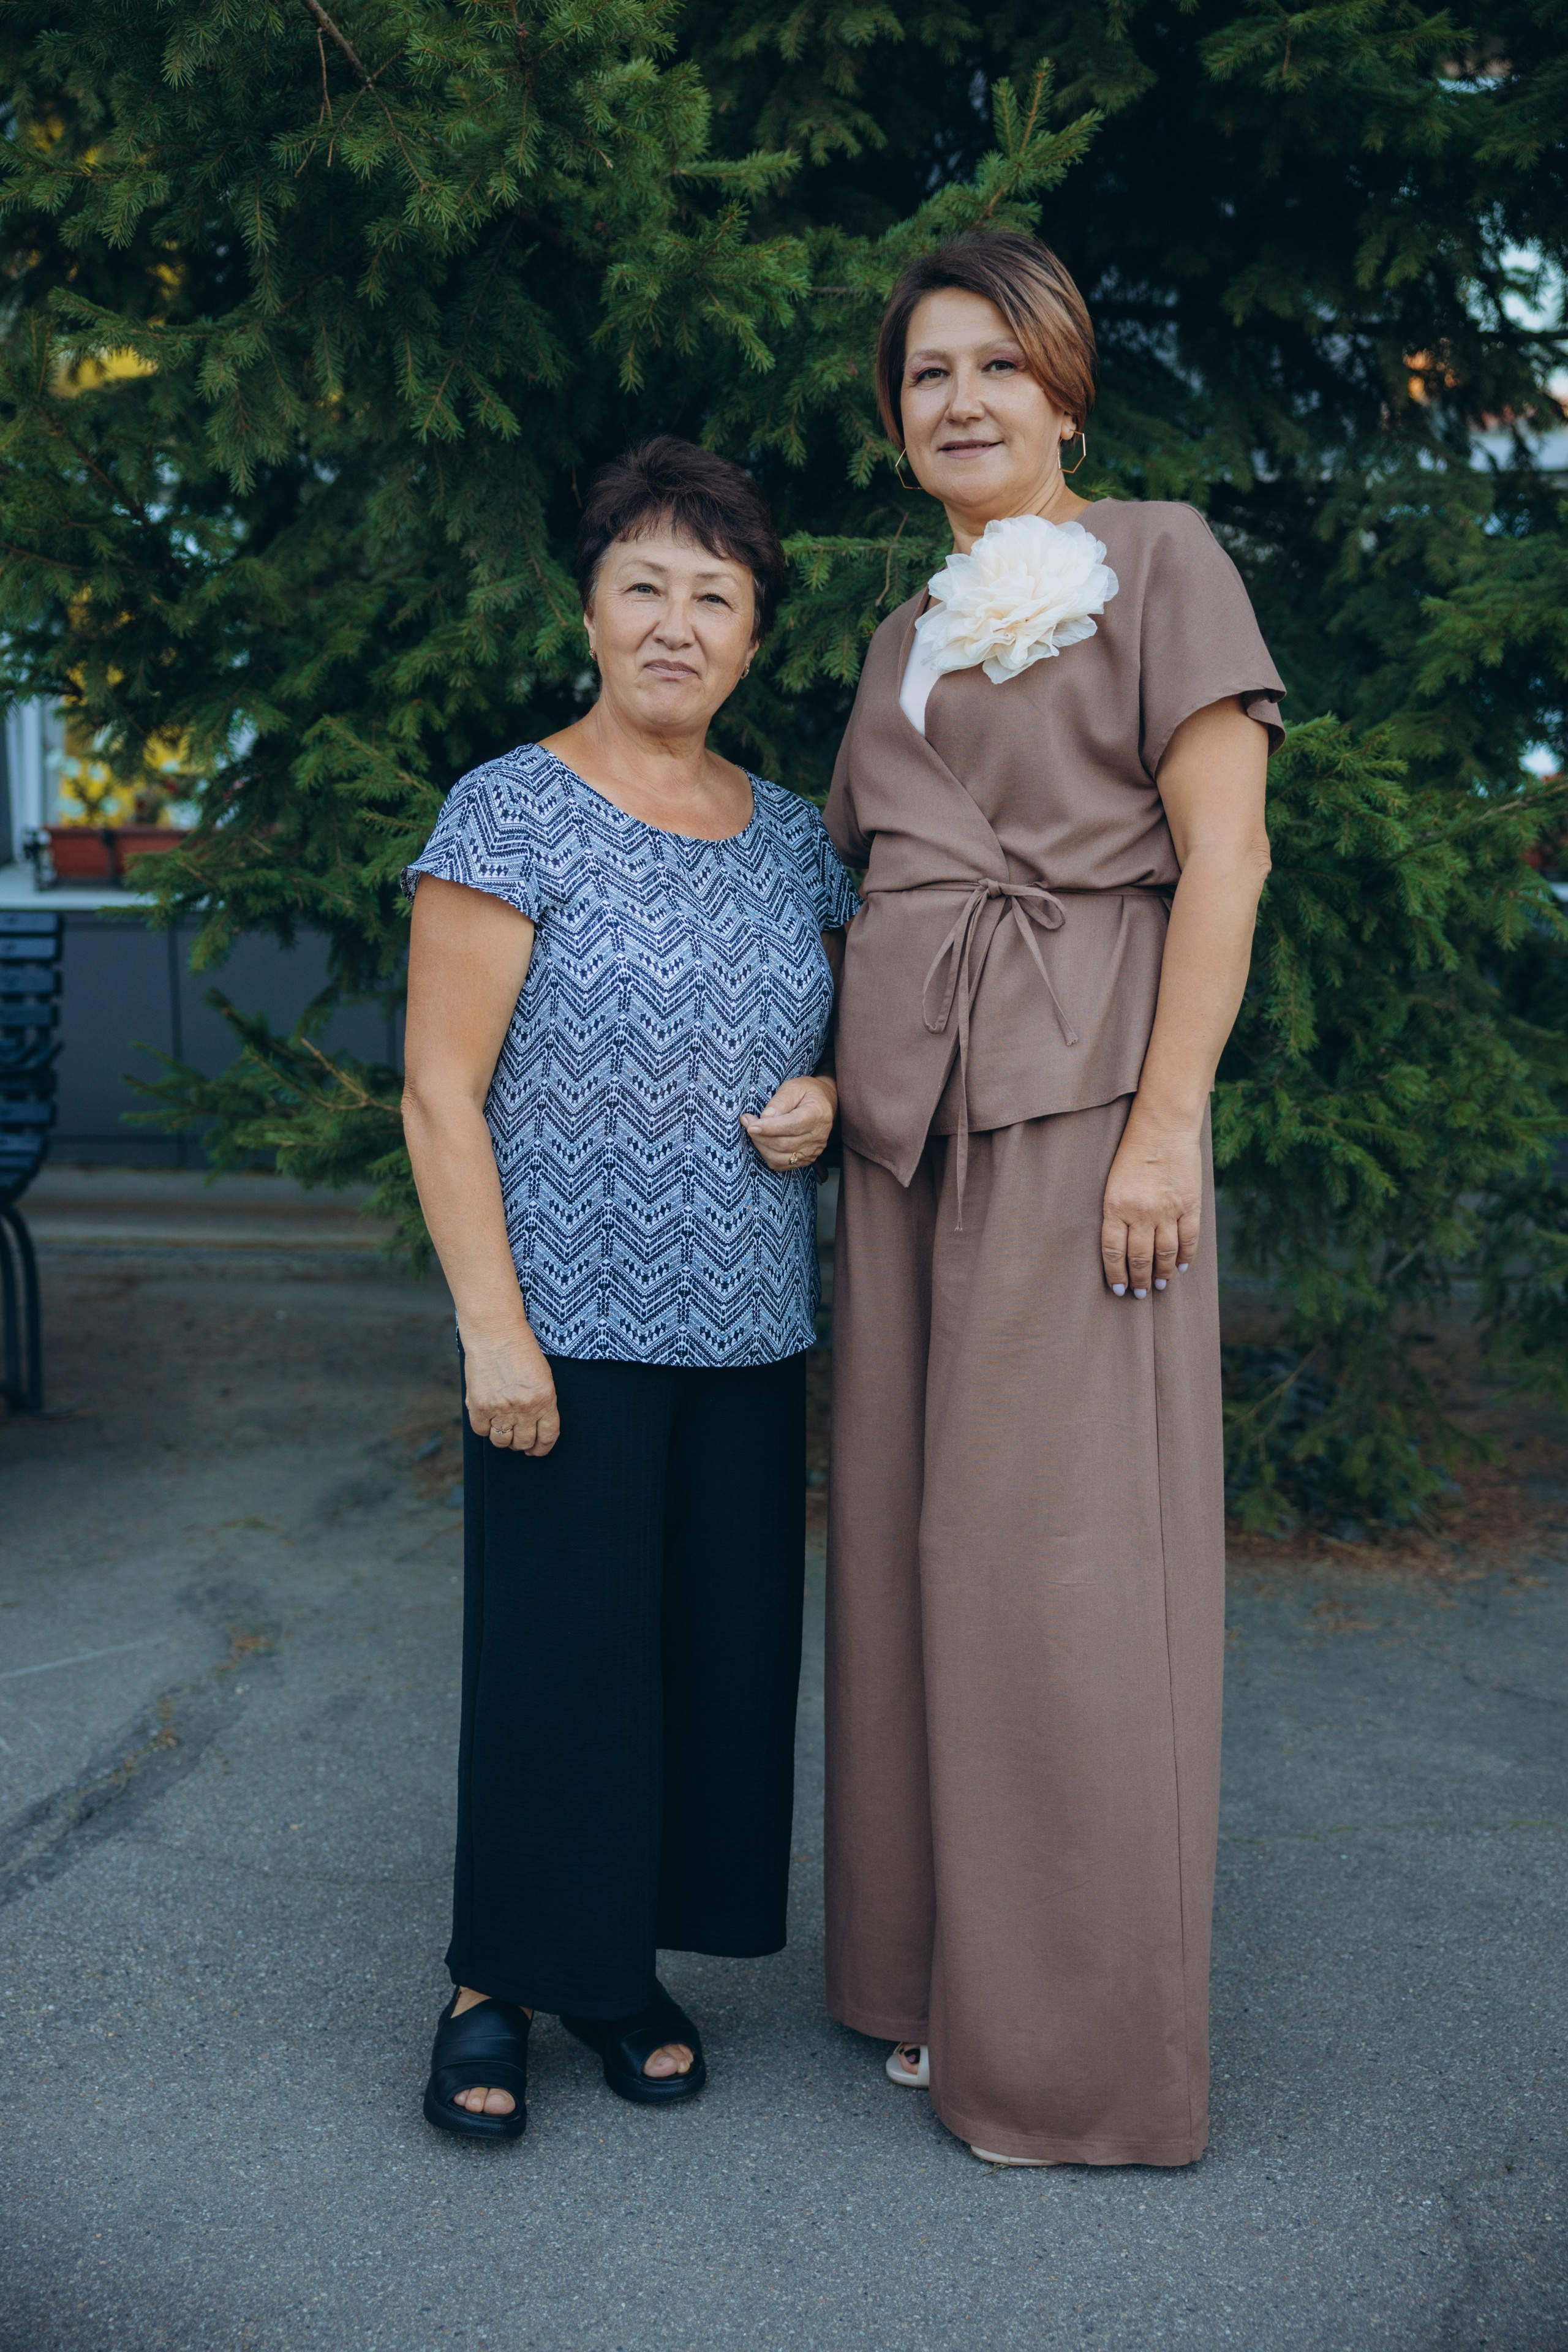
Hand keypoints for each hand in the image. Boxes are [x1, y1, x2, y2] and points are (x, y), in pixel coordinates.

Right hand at [461, 1327, 560, 1454]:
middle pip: (523, 1442)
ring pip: (502, 1441)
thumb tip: (534, 1429)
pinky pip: (482, 1430)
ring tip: (502, 1425)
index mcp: (545, 1400)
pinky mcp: (479, 1405)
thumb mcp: (543, 1377)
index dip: (542, 1448)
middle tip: (518, 1436)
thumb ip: (542, 1403)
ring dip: (503, 1437)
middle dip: (522, 1443)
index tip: (536, 1450)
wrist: (496, 1333)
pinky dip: (484, 1426)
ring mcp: (500, 1408)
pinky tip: (487, 1414)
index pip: (547, 1436)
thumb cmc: (521, 1351)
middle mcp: (524, 1408)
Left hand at [741, 1075, 836, 1172]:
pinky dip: (767, 1155)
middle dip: (760, 1136)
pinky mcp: (806, 1159)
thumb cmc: (806, 1092)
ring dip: (761, 1146)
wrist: (822, 1103)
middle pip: (783, 1144)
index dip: (769, 1128)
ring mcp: (813, 1150)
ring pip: (780, 1157)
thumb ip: (779, 1101)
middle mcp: (818, 1136)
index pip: (792, 1126)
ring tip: (753, 1131)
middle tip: (747, 1122)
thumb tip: (764, 1118)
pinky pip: (781, 1165)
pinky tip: (763, 1142)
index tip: (751, 1125)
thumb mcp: (793, 1088)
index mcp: (817, 1114)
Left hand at [1101, 1111, 1201, 1298]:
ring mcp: (1167, 1210)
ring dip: (1161, 1274)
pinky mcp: (1189, 1205)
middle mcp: (1140, 1213)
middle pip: (1139, 1258)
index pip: (1113, 1252)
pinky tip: (1180, 1267)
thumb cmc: (1132, 1153)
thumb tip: (1120, 1246)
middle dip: (1138, 1280)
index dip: (1116, 1275)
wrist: (1163, 1127)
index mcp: (1115, 1207)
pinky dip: (1185, 1257)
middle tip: (1139, 1294)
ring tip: (1159, 1285)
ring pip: (1164, 1254)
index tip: (1119, 1290)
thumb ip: (1116, 1213)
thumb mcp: (1114, 1183)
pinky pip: (1188, 1239)